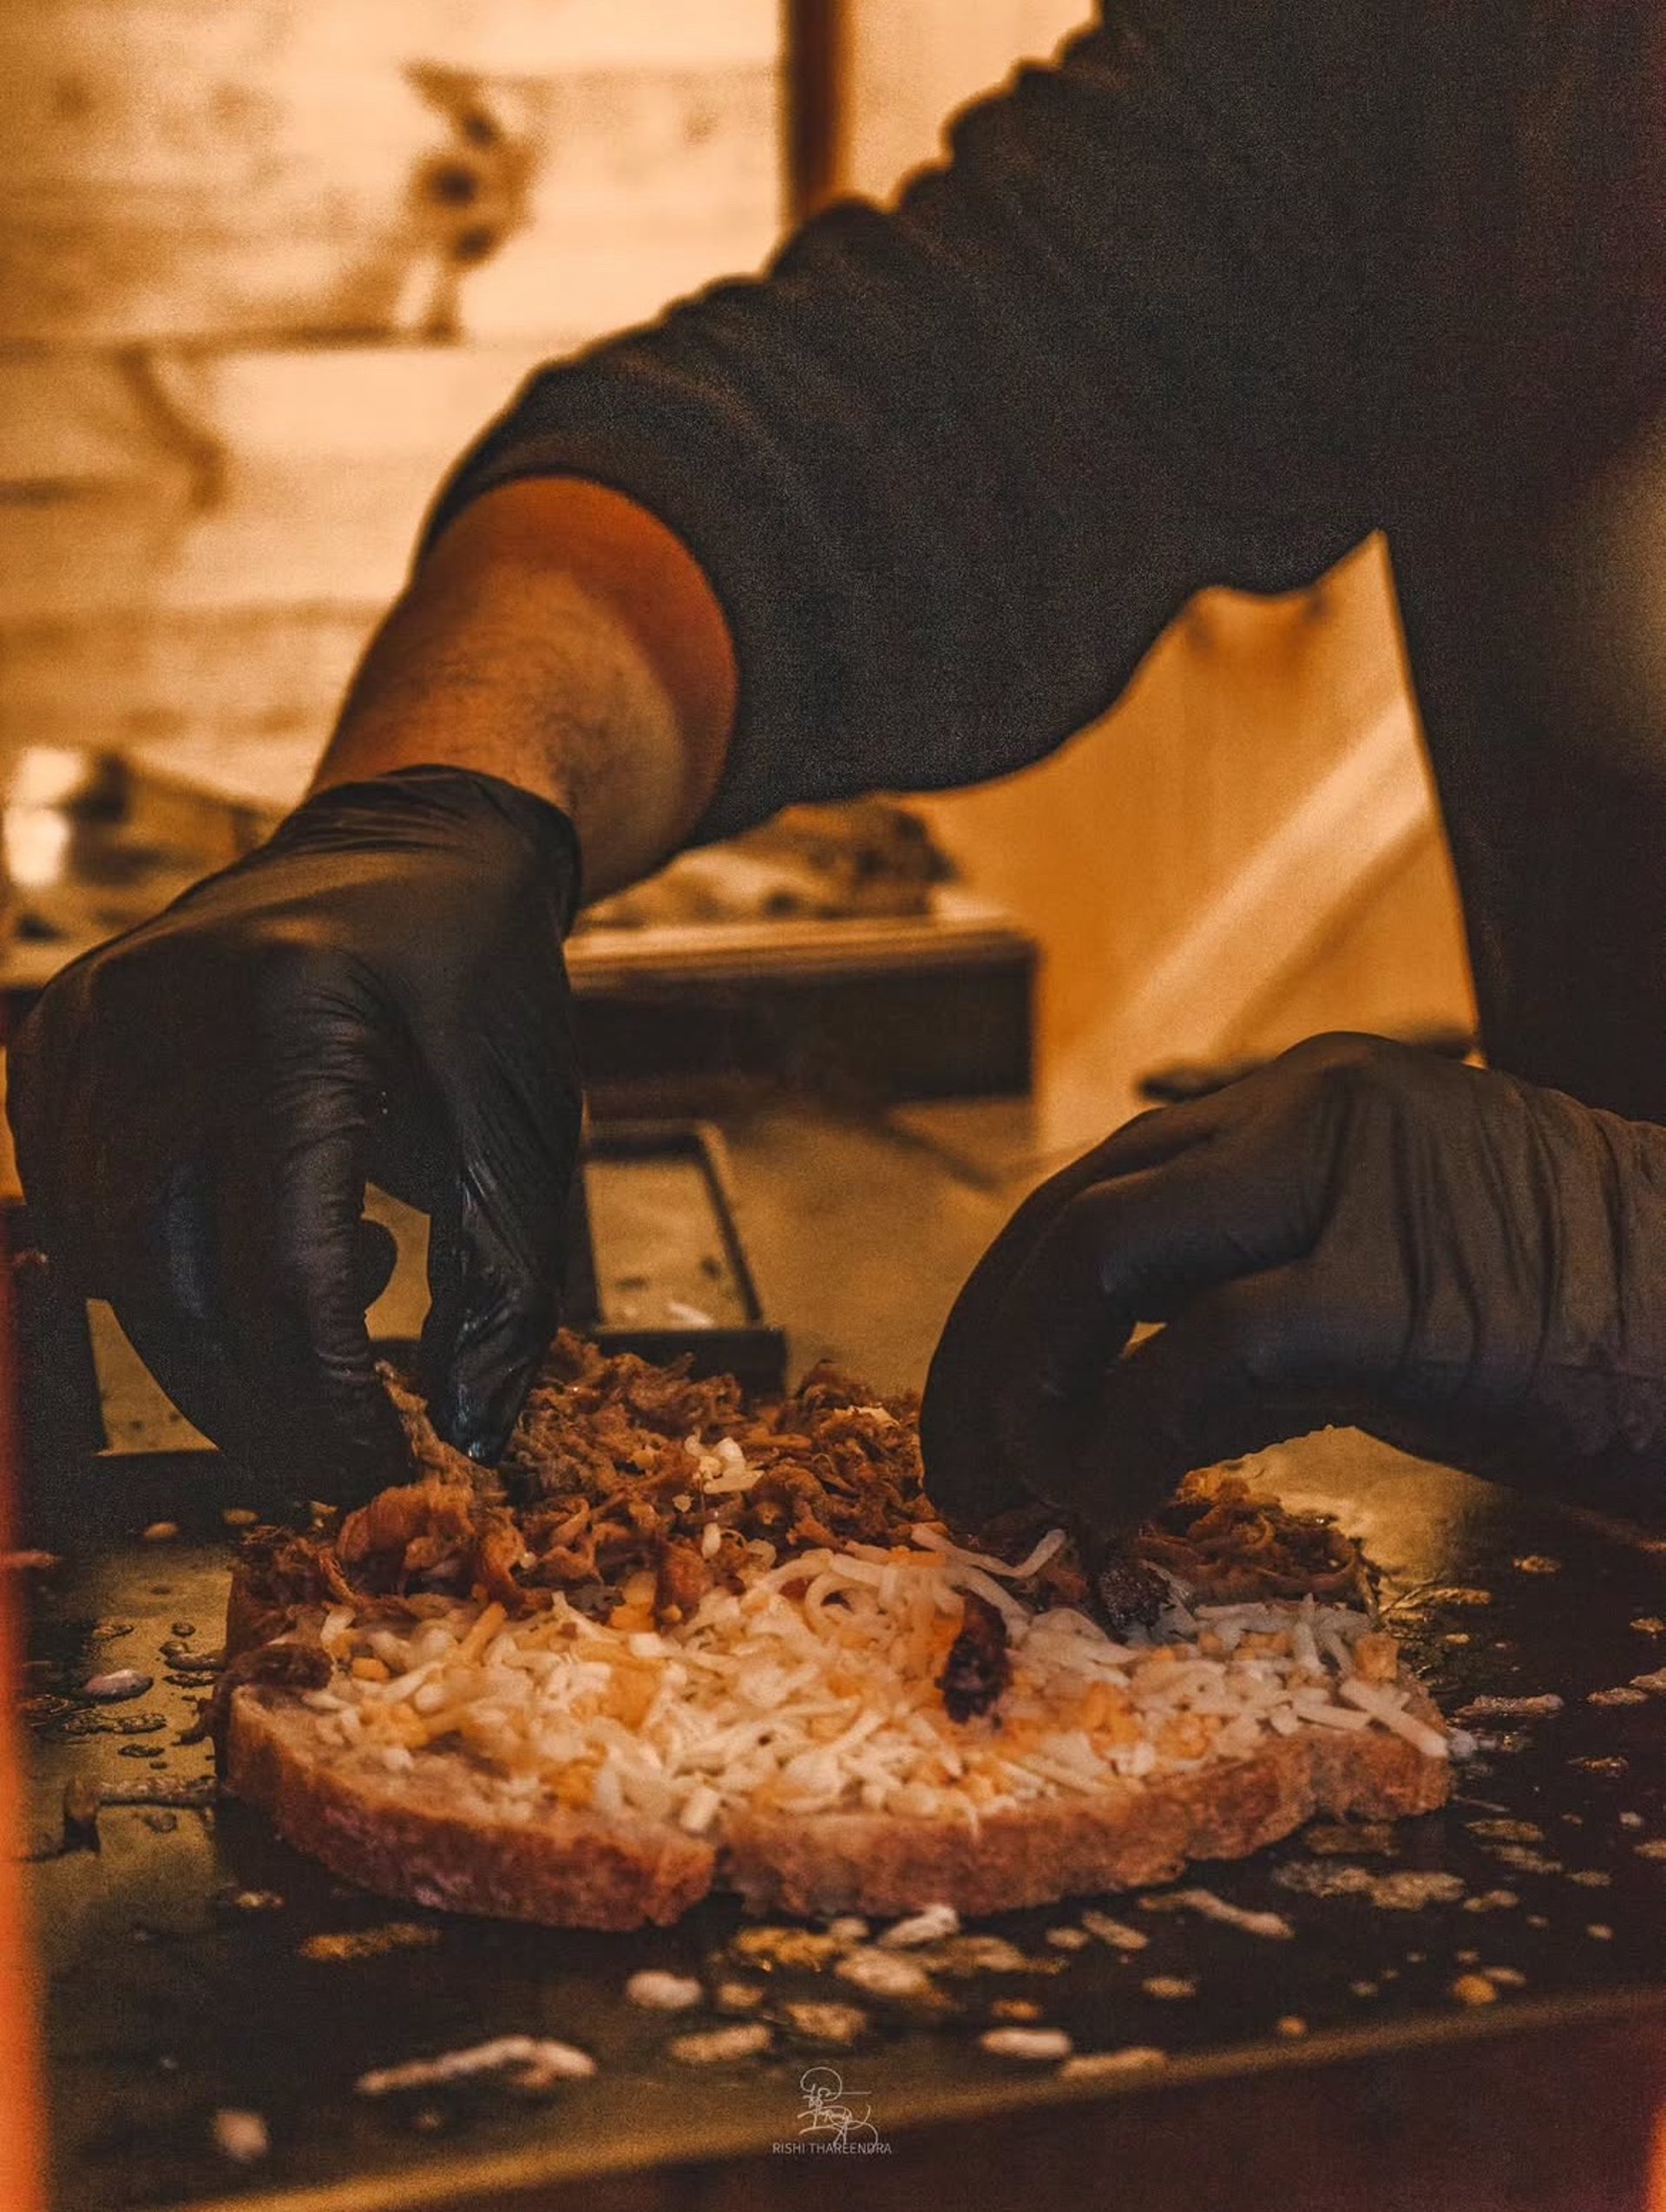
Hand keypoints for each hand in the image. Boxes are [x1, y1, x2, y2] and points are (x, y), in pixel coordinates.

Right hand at [7, 766, 582, 1493]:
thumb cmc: (483, 990)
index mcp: (294, 1023)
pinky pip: (74, 1200)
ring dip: (208, 1330)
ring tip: (320, 1293)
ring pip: (107, 1255)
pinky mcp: (58, 1032)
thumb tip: (465, 1438)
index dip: (327, 1396)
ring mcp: (91, 1016)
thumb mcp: (521, 1134)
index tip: (378, 1467)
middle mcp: (164, 1011)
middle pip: (170, 1279)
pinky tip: (255, 1235)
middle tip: (331, 1442)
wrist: (416, 849)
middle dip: (253, 1394)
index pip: (282, 1268)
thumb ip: (502, 1292)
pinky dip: (155, 1263)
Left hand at [921, 1033, 1665, 1531]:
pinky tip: (1119, 1516)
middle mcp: (1312, 1109)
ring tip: (1024, 1500)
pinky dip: (1122, 1449)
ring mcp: (1354, 1186)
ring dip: (1024, 1393)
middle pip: (1067, 1217)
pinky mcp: (1399, 1294)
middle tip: (960, 1480)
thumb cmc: (1593, 1335)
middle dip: (981, 1356)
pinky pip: (1195, 1366)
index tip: (975, 1415)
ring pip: (1097, 1261)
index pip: (1094, 1183)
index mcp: (1307, 1099)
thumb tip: (1120, 1392)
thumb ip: (1264, 1298)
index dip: (1005, 1306)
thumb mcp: (1400, 1284)